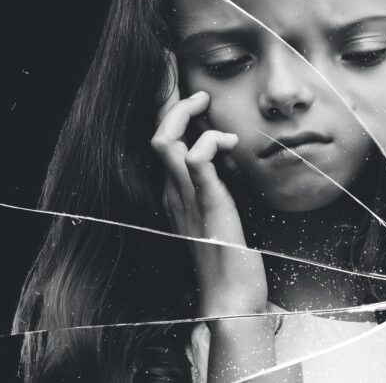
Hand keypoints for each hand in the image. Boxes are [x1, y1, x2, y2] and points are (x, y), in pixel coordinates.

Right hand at [151, 86, 268, 317]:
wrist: (230, 297)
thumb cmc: (228, 259)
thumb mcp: (217, 214)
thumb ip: (215, 186)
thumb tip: (224, 156)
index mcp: (173, 194)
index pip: (160, 144)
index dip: (164, 112)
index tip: (176, 87)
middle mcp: (172, 193)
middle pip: (154, 135)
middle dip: (169, 103)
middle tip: (196, 93)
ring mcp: (185, 199)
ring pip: (164, 142)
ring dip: (183, 114)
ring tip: (204, 105)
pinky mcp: (207, 204)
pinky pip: (196, 162)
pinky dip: (208, 142)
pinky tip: (227, 142)